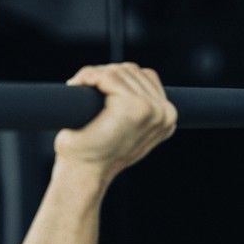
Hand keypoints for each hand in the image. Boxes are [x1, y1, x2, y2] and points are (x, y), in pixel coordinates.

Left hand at [54, 63, 177, 180]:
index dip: (117, 80)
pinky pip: (108, 76)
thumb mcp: (128, 132)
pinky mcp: (132, 107)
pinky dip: (89, 76)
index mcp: (167, 118)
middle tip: (84, 90)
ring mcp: (150, 109)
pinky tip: (76, 86)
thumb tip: (141, 88)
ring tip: (80, 90)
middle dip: (104, 76)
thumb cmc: (98, 154)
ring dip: (94, 77)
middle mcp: (165, 113)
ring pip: (118, 71)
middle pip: (132, 70)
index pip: (146, 77)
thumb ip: (142, 113)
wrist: (84, 173)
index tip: (97, 93)